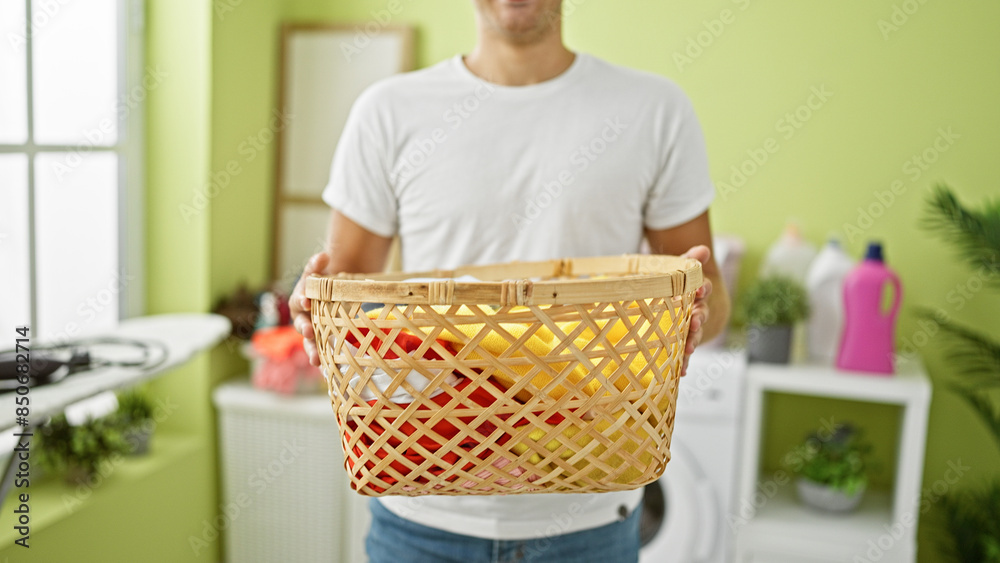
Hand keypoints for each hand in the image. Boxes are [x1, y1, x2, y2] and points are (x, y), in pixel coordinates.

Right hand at [290, 252, 330, 366]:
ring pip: (310, 343)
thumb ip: (317, 265)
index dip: (302, 300)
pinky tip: (329, 372)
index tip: (307, 300)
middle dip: (305, 328)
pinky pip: (322, 352)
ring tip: (316, 361)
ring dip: (312, 351)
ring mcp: (313, 332)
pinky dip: (325, 362)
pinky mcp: (323, 342)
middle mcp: (303, 318)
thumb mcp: (318, 272)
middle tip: (309, 331)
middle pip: (301, 325)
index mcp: (300, 301)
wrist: (332, 295)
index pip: (298, 300)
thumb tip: (324, 255)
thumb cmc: (322, 283)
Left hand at [680, 245, 712, 376]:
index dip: (701, 289)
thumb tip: (703, 249)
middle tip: (694, 320)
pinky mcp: (680, 343)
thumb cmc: (675, 284)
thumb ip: (689, 258)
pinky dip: (683, 363)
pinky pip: (682, 354)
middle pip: (700, 314)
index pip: (702, 289)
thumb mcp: (679, 269)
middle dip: (698, 318)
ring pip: (692, 335)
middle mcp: (695, 311)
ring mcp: (689, 328)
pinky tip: (681, 372)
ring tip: (689, 348)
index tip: (697, 289)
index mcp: (695, 293)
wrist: (675, 303)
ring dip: (692, 341)